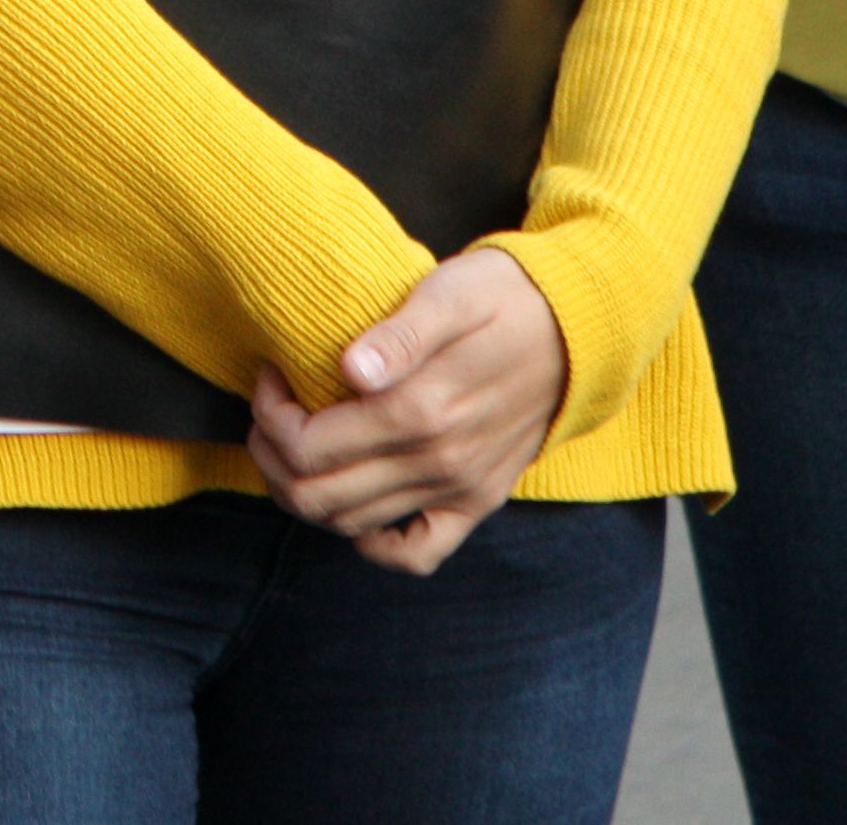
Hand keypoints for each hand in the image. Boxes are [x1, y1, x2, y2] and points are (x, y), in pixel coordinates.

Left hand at [245, 245, 569, 575]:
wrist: (578, 328)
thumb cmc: (503, 297)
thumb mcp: (449, 293)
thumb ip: (399, 335)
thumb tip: (349, 370)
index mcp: (422, 410)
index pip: (309, 444)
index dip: (270, 414)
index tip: (269, 374)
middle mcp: (438, 462)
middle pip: (317, 494)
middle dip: (272, 457)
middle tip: (268, 411)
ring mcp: (459, 488)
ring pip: (351, 525)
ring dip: (304, 494)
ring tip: (293, 446)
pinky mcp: (478, 500)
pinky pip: (419, 553)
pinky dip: (375, 542)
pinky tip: (355, 506)